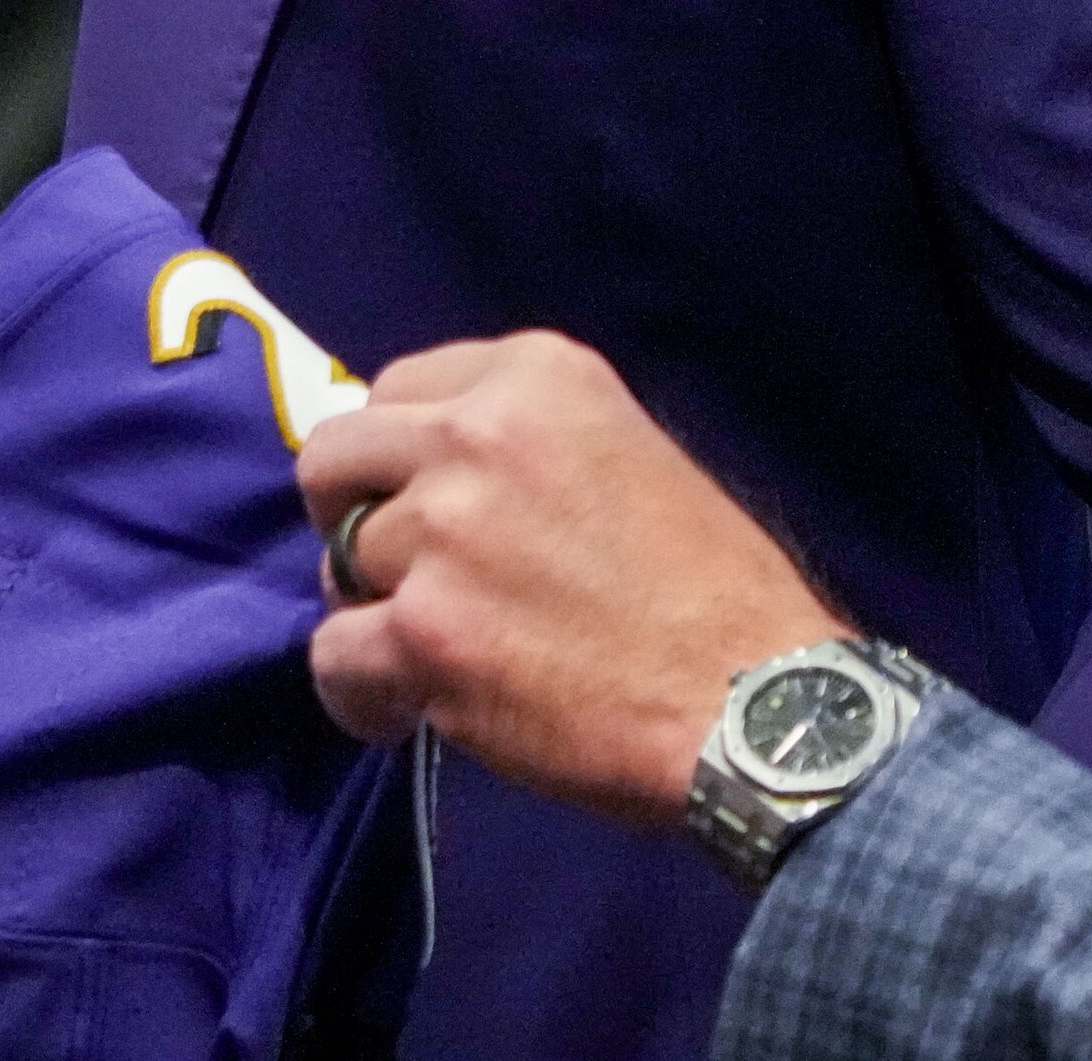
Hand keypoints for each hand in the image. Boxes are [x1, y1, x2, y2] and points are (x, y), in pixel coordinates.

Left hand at [297, 332, 847, 832]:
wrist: (759, 709)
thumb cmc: (714, 592)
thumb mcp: (628, 452)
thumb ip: (524, 443)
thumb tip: (426, 473)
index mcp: (535, 375)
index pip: (396, 389)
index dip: (397, 460)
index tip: (422, 505)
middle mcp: (479, 434)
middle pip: (336, 460)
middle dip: (352, 518)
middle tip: (399, 576)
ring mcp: (444, 532)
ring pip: (335, 566)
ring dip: (373, 615)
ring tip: (436, 657)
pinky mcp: (425, 632)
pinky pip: (331, 657)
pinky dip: (362, 694)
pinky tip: (407, 715)